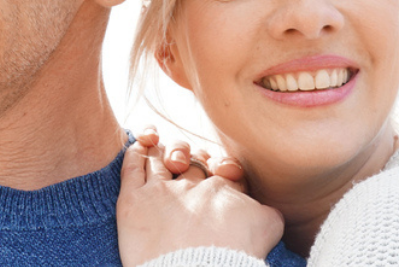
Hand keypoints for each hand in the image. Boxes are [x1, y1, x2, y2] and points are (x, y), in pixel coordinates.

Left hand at [118, 130, 282, 266]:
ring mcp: (160, 190)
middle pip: (193, 161)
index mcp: (223, 188)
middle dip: (196, 160)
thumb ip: (268, 212)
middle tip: (195, 172)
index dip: (224, 169)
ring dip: (167, 152)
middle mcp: (192, 184)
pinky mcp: (133, 201)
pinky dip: (135, 151)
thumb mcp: (266, 229)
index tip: (223, 176)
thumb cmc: (233, 258)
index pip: (222, 170)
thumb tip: (266, 209)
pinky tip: (140, 144)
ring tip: (170, 159)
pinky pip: (131, 167)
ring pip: (161, 157)